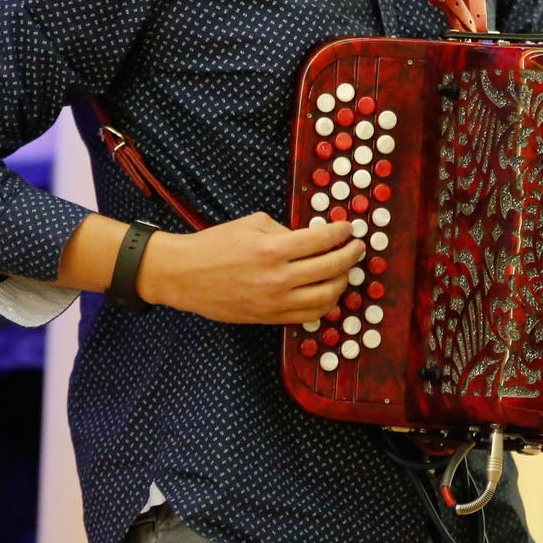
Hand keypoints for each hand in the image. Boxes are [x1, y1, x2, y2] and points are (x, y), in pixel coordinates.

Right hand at [139, 213, 365, 324]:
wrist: (185, 276)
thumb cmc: (215, 244)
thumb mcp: (252, 224)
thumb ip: (285, 230)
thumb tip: (312, 238)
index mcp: (272, 249)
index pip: (321, 241)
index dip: (341, 233)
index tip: (349, 228)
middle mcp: (278, 278)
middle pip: (331, 268)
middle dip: (350, 256)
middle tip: (357, 247)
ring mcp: (275, 302)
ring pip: (326, 297)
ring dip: (342, 281)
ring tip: (345, 270)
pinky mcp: (270, 318)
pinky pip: (309, 315)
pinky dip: (325, 303)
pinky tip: (328, 291)